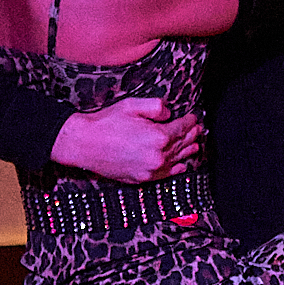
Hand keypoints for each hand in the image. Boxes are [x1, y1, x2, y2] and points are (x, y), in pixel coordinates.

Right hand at [51, 97, 202, 180]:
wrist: (84, 144)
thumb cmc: (105, 123)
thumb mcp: (131, 106)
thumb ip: (155, 107)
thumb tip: (169, 113)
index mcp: (158, 137)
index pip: (181, 128)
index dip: (189, 122)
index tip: (194, 117)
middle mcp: (158, 156)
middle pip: (181, 145)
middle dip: (191, 136)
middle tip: (199, 130)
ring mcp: (150, 170)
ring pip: (176, 161)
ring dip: (187, 152)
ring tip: (195, 146)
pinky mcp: (142, 178)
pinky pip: (165, 175)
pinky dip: (176, 169)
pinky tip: (181, 165)